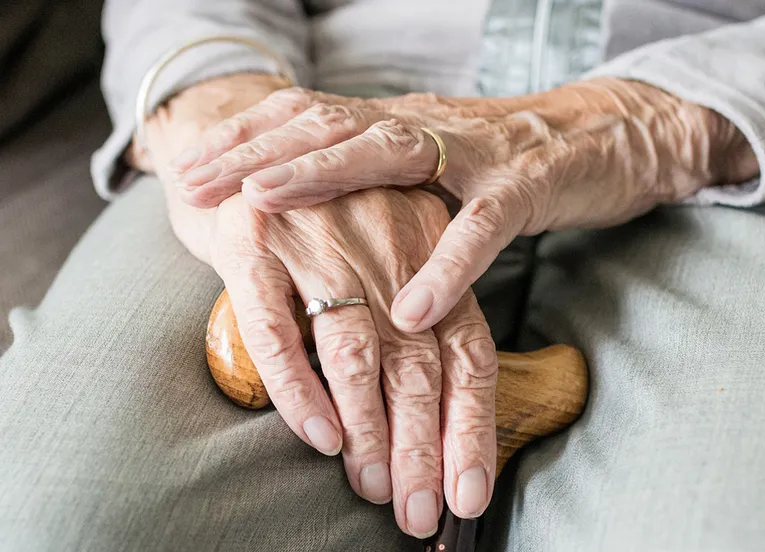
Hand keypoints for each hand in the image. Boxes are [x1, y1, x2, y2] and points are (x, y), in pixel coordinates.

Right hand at [134, 77, 497, 536]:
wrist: (236, 139)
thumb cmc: (320, 217)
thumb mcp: (382, 255)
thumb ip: (409, 323)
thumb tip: (428, 420)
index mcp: (427, 249)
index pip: (467, 351)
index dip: (470, 428)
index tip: (467, 495)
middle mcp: (383, 243)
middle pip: (418, 363)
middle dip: (422, 448)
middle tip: (418, 512)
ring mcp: (319, 240)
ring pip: (356, 352)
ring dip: (369, 429)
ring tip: (373, 488)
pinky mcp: (254, 242)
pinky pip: (278, 329)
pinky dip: (299, 389)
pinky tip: (318, 436)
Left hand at [168, 78, 758, 330]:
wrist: (615, 132)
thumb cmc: (514, 159)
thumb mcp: (437, 161)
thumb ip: (383, 175)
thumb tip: (318, 197)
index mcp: (402, 123)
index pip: (311, 116)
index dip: (247, 138)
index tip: (189, 165)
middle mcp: (429, 127)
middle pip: (330, 124)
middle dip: (256, 151)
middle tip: (195, 181)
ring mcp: (478, 152)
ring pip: (392, 153)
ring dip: (323, 175)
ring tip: (262, 205)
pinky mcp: (529, 185)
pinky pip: (484, 228)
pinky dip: (446, 267)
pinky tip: (409, 308)